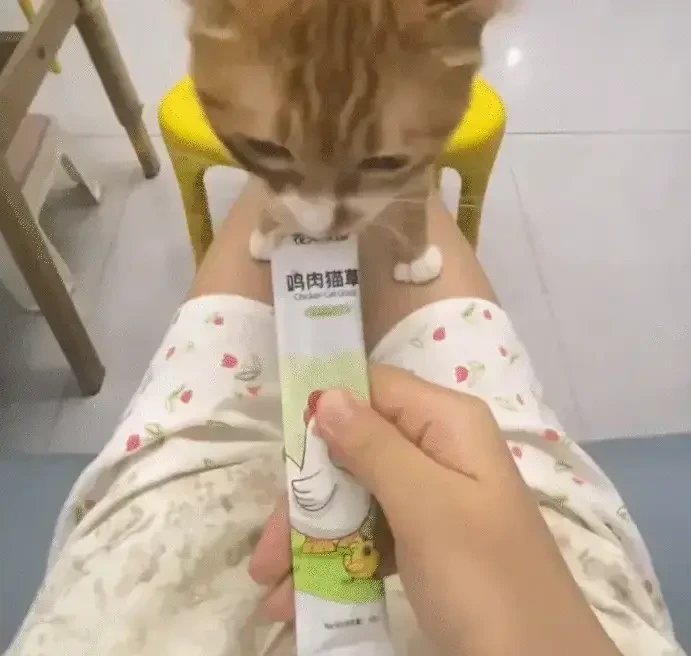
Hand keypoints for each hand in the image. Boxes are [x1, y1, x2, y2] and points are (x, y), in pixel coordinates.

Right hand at [250, 365, 619, 655]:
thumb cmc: (485, 579)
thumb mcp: (427, 508)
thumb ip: (374, 447)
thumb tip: (326, 393)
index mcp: (448, 422)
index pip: (373, 388)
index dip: (324, 410)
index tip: (281, 452)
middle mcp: (439, 447)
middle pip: (355, 447)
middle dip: (307, 499)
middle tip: (265, 554)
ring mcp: (434, 494)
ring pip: (357, 493)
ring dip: (313, 537)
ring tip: (272, 588)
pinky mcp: (429, 535)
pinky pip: (373, 530)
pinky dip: (340, 558)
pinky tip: (303, 594)